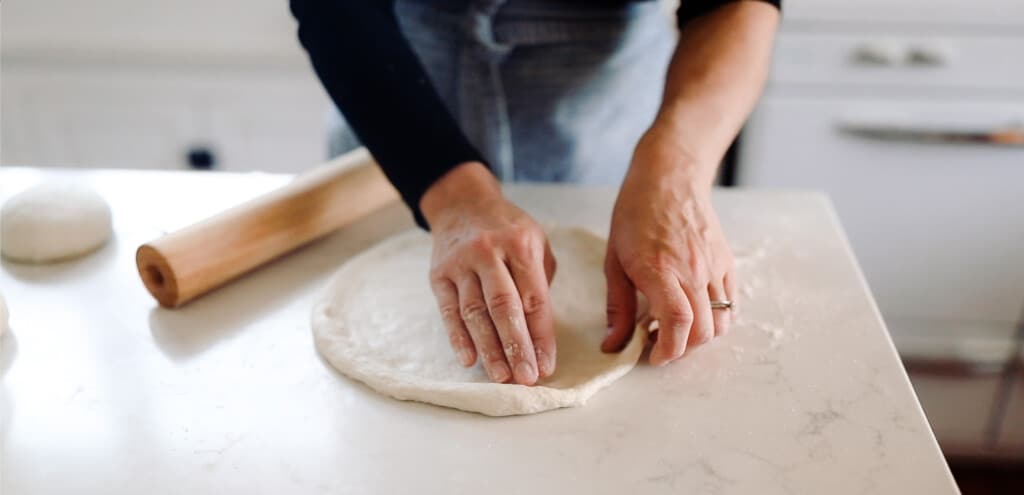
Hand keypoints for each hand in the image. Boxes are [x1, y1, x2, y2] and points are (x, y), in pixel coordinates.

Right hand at [421, 162, 556, 384]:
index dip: (541, 335)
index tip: (547, 366)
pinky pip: (448, 310)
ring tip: (501, 377)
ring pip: (474, 312)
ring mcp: (460, 263)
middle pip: (504, 307)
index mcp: (519, 245)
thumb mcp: (535, 241)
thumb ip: (540, 282)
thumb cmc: (507, 230)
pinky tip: (469, 360)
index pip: (533, 298)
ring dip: (488, 349)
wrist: (463, 203)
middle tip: (526, 378)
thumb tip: (540, 333)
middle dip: (516, 346)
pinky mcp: (438, 274)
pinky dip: (458, 337)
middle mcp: (488, 252)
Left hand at [602, 130, 735, 364]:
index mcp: (660, 270)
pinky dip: (717, 318)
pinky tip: (695, 311)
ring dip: (701, 336)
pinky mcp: (726, 262)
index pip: (679, 323)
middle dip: (683, 348)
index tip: (653, 356)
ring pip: (722, 321)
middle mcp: (692, 271)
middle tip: (661, 343)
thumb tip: (613, 345)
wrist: (669, 178)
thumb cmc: (635, 215)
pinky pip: (731, 303)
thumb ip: (617, 307)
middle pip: (703, 330)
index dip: (669, 350)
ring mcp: (714, 266)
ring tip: (677, 327)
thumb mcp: (615, 261)